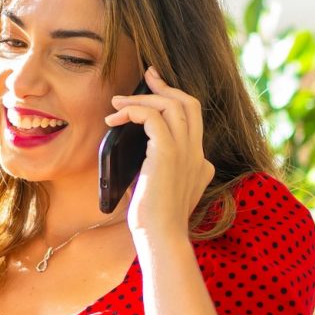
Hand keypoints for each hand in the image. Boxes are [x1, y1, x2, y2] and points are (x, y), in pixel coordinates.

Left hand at [104, 66, 213, 242]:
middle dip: (165, 86)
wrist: (161, 237)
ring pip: (171, 106)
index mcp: (199, 161)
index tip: (157, 87)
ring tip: (116, 104)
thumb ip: (162, 174)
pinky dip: (134, 111)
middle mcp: (196, 152)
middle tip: (146, 76)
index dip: (176, 98)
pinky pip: (153, 117)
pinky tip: (116, 118)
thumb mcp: (163, 192)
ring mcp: (185, 152)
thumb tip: (145, 165)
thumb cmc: (155, 221)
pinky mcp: (168, 154)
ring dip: (141, 100)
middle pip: (188, 103)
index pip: (194, 118)